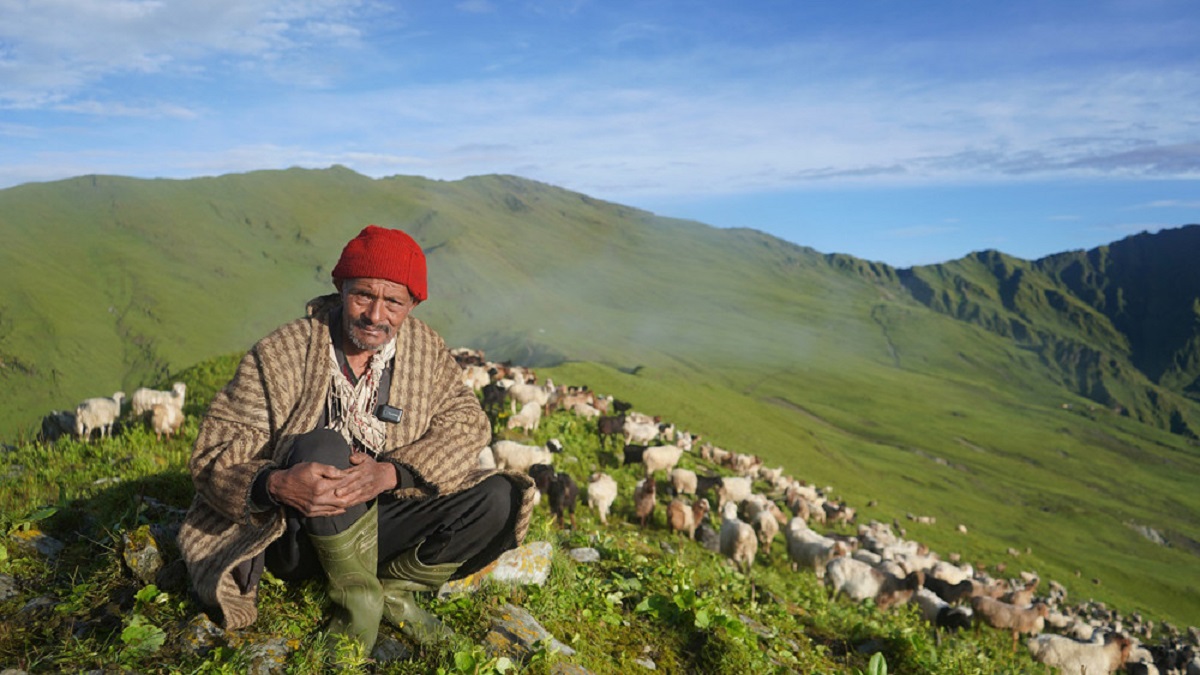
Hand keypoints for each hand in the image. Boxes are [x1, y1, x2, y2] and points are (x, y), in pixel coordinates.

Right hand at [266, 456, 394, 516]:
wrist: (280, 487)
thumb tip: (343, 473)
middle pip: (343, 499)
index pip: (342, 484)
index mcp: (320, 487)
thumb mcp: (312, 466)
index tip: (361, 475)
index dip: (352, 479)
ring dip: (348, 503)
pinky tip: (344, 507)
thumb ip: (329, 470)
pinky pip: (328, 513)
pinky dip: (337, 510)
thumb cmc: (296, 473)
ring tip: (357, 498)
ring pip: (337, 508)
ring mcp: (315, 508)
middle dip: (354, 494)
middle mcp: (319, 500)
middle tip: (363, 489)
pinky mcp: (311, 513)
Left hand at [333, 452, 398, 504]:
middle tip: (336, 493)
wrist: (385, 477)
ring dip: (346, 498)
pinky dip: (350, 504)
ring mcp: (367, 490)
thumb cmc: (371, 467)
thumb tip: (351, 458)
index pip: (352, 474)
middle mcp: (365, 480)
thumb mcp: (366, 458)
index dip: (343, 478)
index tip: (335, 480)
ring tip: (337, 501)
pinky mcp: (367, 497)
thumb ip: (358, 456)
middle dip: (345, 490)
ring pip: (356, 495)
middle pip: (354, 486)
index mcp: (364, 470)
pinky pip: (358, 501)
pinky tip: (342, 505)